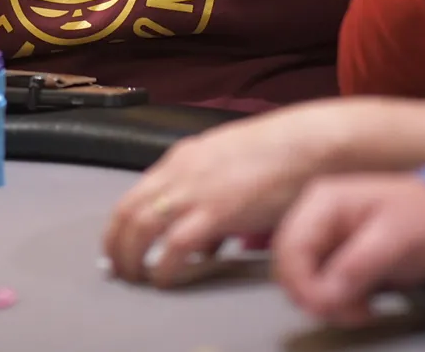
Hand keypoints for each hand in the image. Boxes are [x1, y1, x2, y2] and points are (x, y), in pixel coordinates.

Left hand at [103, 101, 348, 286]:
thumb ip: (212, 200)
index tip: (118, 246)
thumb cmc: (280, 157)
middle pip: (127, 210)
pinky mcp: (217, 210)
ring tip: (135, 278)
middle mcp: (181, 171)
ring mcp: (196, 190)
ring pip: (141, 226)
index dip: (121, 225)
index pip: (135, 192)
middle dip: (116, 244)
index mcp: (184, 158)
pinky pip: (174, 245)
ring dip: (131, 257)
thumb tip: (206, 242)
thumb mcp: (232, 170)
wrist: (308, 144)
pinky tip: (164, 279)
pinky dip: (163, 265)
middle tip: (118, 269)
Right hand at [274, 174, 424, 326]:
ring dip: (327, 303)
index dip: (302, 284)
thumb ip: (358, 265)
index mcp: (323, 203)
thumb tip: (325, 294)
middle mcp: (315, 218)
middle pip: (288, 267)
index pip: (289, 249)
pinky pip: (320, 286)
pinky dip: (336, 302)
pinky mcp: (335, 256)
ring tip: (362, 309)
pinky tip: (362, 304)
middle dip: (315, 296)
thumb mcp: (396, 240)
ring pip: (302, 281)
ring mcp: (324, 237)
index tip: (330, 308)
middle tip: (352, 312)